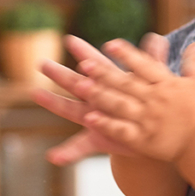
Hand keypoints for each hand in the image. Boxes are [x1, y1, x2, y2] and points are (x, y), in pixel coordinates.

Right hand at [33, 33, 169, 165]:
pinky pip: (81, 147)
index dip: (86, 52)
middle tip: (42, 62)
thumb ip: (152, 60)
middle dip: (61, 74)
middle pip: (78, 84)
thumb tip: (158, 38)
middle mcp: (99, 100)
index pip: (97, 65)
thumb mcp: (154, 82)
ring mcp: (96, 119)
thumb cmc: (150, 104)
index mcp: (113, 84)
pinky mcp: (99, 139)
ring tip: (37, 94)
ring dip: (54, 103)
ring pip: (72, 110)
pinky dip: (67, 153)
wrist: (154, 134)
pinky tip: (53, 157)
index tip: (70, 39)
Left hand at [79, 38, 194, 162]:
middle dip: (104, 73)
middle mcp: (155, 100)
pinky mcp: (144, 139)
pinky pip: (121, 130)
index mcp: (167, 84)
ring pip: (120, 105)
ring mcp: (148, 120)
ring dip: (100, 95)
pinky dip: (106, 124)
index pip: (144, 65)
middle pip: (126, 84)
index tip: (109, 44)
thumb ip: (193, 63)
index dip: (126, 54)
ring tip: (81, 87)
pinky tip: (89, 118)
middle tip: (84, 64)